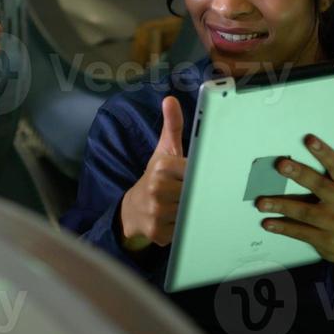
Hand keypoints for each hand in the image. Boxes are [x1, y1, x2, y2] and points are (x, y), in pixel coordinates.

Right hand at [119, 95, 187, 250]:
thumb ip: (172, 126)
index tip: (201, 176)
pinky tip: (178, 219)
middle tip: (195, 193)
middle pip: (196, 192)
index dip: (200, 175)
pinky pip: (186, 230)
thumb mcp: (163, 151)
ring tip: (185, 204)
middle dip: (198, 194)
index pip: (195, 171)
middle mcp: (156, 189)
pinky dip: (186, 227)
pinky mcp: (159, 234)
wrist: (132, 209)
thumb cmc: (155, 177)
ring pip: (193, 212)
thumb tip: (170, 99)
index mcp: (161, 167)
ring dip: (193, 210)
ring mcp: (156, 213)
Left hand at [256, 134, 333, 272]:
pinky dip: (283, 227)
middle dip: (300, 175)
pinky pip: (300, 232)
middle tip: (281, 165)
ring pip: (306, 212)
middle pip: (321, 187)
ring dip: (282, 206)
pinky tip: (267, 222)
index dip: (324, 152)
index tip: (309, 139)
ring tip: (261, 202)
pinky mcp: (325, 240)